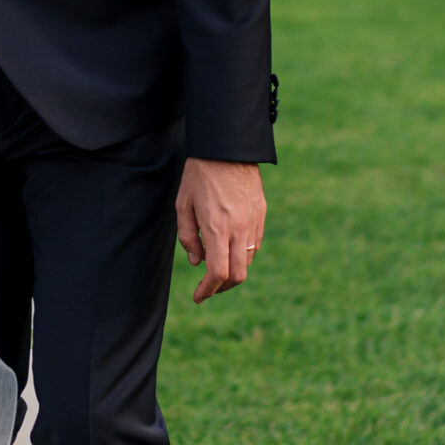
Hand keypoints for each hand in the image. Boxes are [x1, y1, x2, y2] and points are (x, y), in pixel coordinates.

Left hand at [176, 157, 264, 303]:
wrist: (227, 147)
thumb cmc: (200, 175)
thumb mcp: (183, 205)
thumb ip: (188, 237)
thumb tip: (197, 262)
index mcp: (217, 228)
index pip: (218, 273)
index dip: (208, 290)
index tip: (198, 297)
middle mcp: (239, 229)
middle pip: (238, 275)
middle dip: (222, 287)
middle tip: (208, 289)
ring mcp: (254, 222)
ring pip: (248, 261)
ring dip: (233, 271)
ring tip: (218, 269)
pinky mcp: (261, 214)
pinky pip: (255, 244)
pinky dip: (243, 255)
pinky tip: (230, 249)